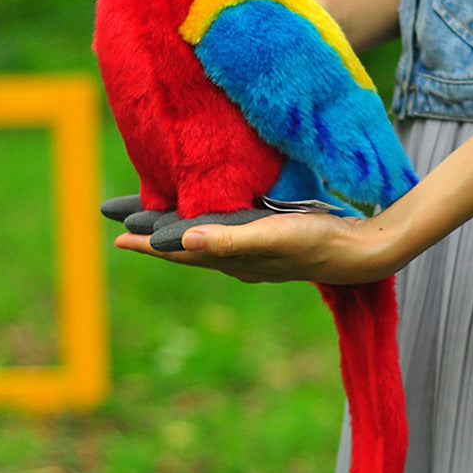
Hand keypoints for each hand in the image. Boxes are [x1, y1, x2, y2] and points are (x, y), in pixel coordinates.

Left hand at [113, 210, 399, 284]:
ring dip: (175, 228)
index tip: (117, 238)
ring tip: (155, 219)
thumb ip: (228, 239)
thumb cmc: (314, 241)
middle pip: (184, 245)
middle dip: (153, 234)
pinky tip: (208, 214)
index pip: (179, 250)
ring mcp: (250, 251)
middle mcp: (235, 258)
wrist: (355, 252)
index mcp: (231, 258)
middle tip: (123, 224)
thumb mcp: (271, 236)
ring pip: (202, 238)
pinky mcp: (265, 239)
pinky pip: (223, 232)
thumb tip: (183, 240)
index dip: (147, 243)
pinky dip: (204, 223)